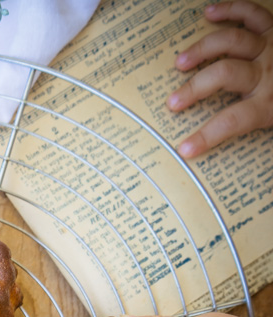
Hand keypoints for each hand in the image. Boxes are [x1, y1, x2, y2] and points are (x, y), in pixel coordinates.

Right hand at [167, 1, 272, 157]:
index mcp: (269, 103)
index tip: (184, 149)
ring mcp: (269, 47)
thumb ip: (271, 145)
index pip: (232, 121)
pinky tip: (208, 14)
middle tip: (172, 103)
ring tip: (180, 63)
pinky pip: (251, 13)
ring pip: (230, 41)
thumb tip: (264, 181)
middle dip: (194, 88)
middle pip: (224, 74)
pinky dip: (229, 9)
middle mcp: (266, 72)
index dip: (206, 136)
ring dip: (202, 50)